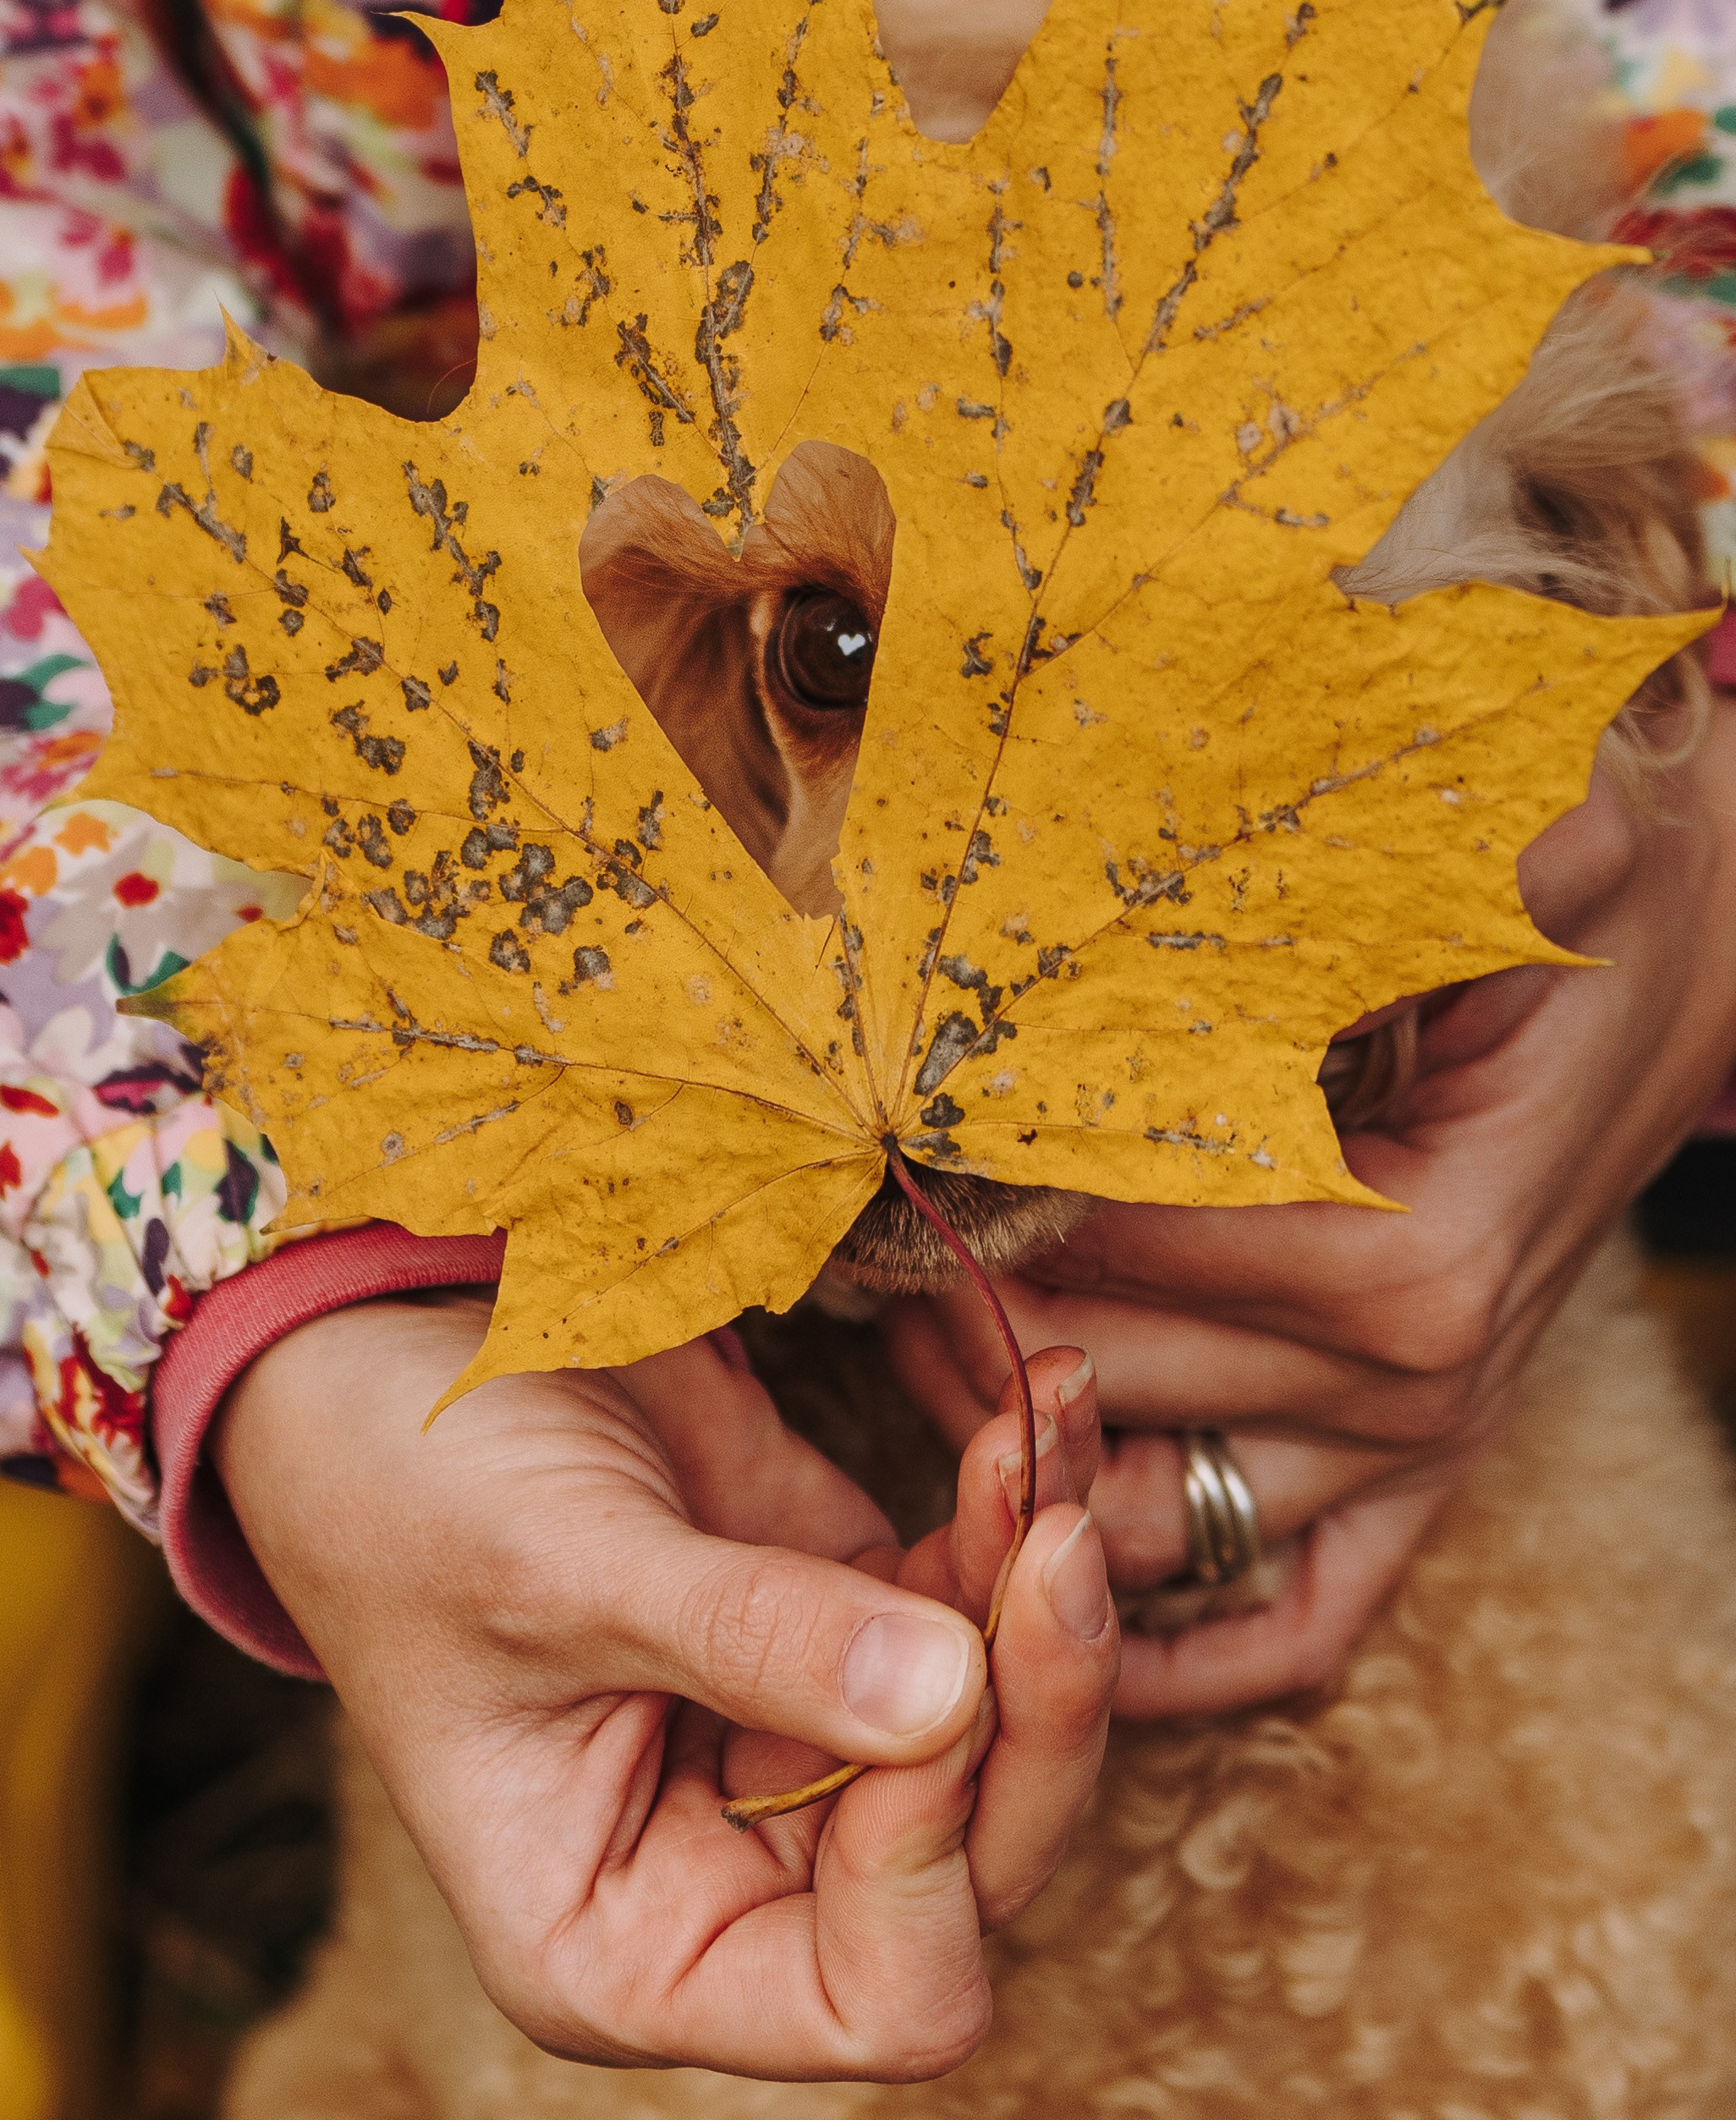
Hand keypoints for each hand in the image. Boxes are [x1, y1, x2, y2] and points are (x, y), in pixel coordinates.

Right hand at [213, 1296, 1114, 2077]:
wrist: (381, 1358)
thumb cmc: (406, 1496)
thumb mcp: (561, 1573)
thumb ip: (751, 1640)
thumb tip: (949, 1693)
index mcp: (637, 1941)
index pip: (873, 1991)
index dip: (930, 1856)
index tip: (934, 1680)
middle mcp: (738, 1872)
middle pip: (977, 1857)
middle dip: (1037, 1703)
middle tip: (1058, 1539)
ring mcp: (803, 1740)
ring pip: (1004, 1721)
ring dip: (1044, 1584)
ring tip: (1045, 1429)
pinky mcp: (844, 1617)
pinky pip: (976, 1597)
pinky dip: (1016, 1508)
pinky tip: (1035, 1405)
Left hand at [885, 698, 1735, 1719]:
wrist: (1674, 963)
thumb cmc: (1578, 903)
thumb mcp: (1522, 850)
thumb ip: (1397, 871)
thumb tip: (1204, 852)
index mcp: (1418, 1256)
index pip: (1146, 1257)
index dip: (1006, 1204)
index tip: (891, 1138)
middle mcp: (1418, 1384)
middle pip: (1119, 1383)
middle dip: (965, 1315)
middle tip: (847, 1237)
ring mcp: (1417, 1447)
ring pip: (1158, 1510)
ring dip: (1011, 1452)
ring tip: (894, 1333)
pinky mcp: (1416, 1475)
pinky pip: (1291, 1616)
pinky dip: (1171, 1649)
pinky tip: (1049, 1599)